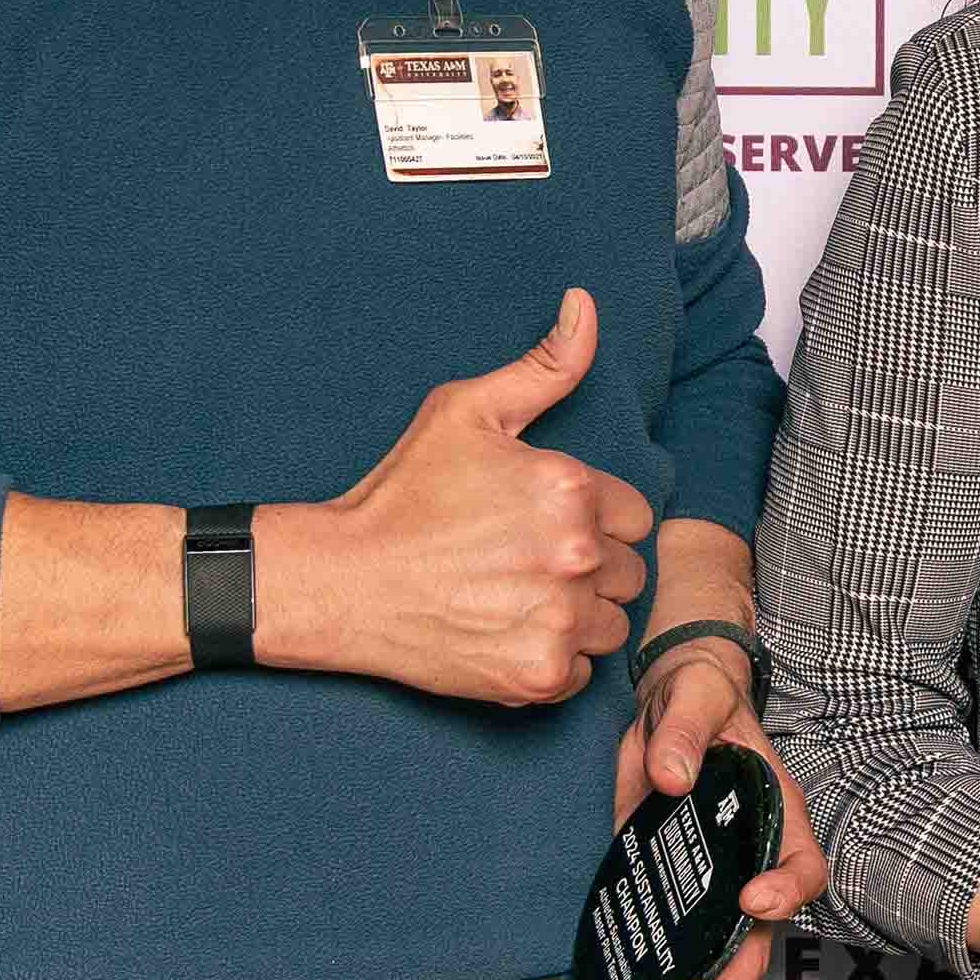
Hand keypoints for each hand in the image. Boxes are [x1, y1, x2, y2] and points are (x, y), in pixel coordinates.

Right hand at [261, 291, 654, 705]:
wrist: (343, 580)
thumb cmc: (401, 496)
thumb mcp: (467, 411)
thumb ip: (544, 366)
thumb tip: (586, 306)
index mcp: (571, 489)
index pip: (636, 515)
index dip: (594, 518)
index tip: (546, 524)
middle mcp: (576, 555)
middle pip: (630, 571)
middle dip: (591, 566)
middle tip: (526, 561)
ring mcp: (560, 619)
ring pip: (612, 623)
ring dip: (578, 614)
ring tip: (518, 596)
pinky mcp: (539, 673)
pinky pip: (580, 671)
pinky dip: (552, 658)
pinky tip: (508, 632)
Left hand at [525, 648, 829, 979]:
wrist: (660, 713)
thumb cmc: (698, 703)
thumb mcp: (696, 698)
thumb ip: (686, 730)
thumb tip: (671, 774)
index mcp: (773, 830)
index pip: (802, 873)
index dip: (785, 896)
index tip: (754, 902)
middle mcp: (740, 881)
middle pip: (745, 957)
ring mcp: (692, 905)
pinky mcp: (646, 911)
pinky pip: (632, 967)